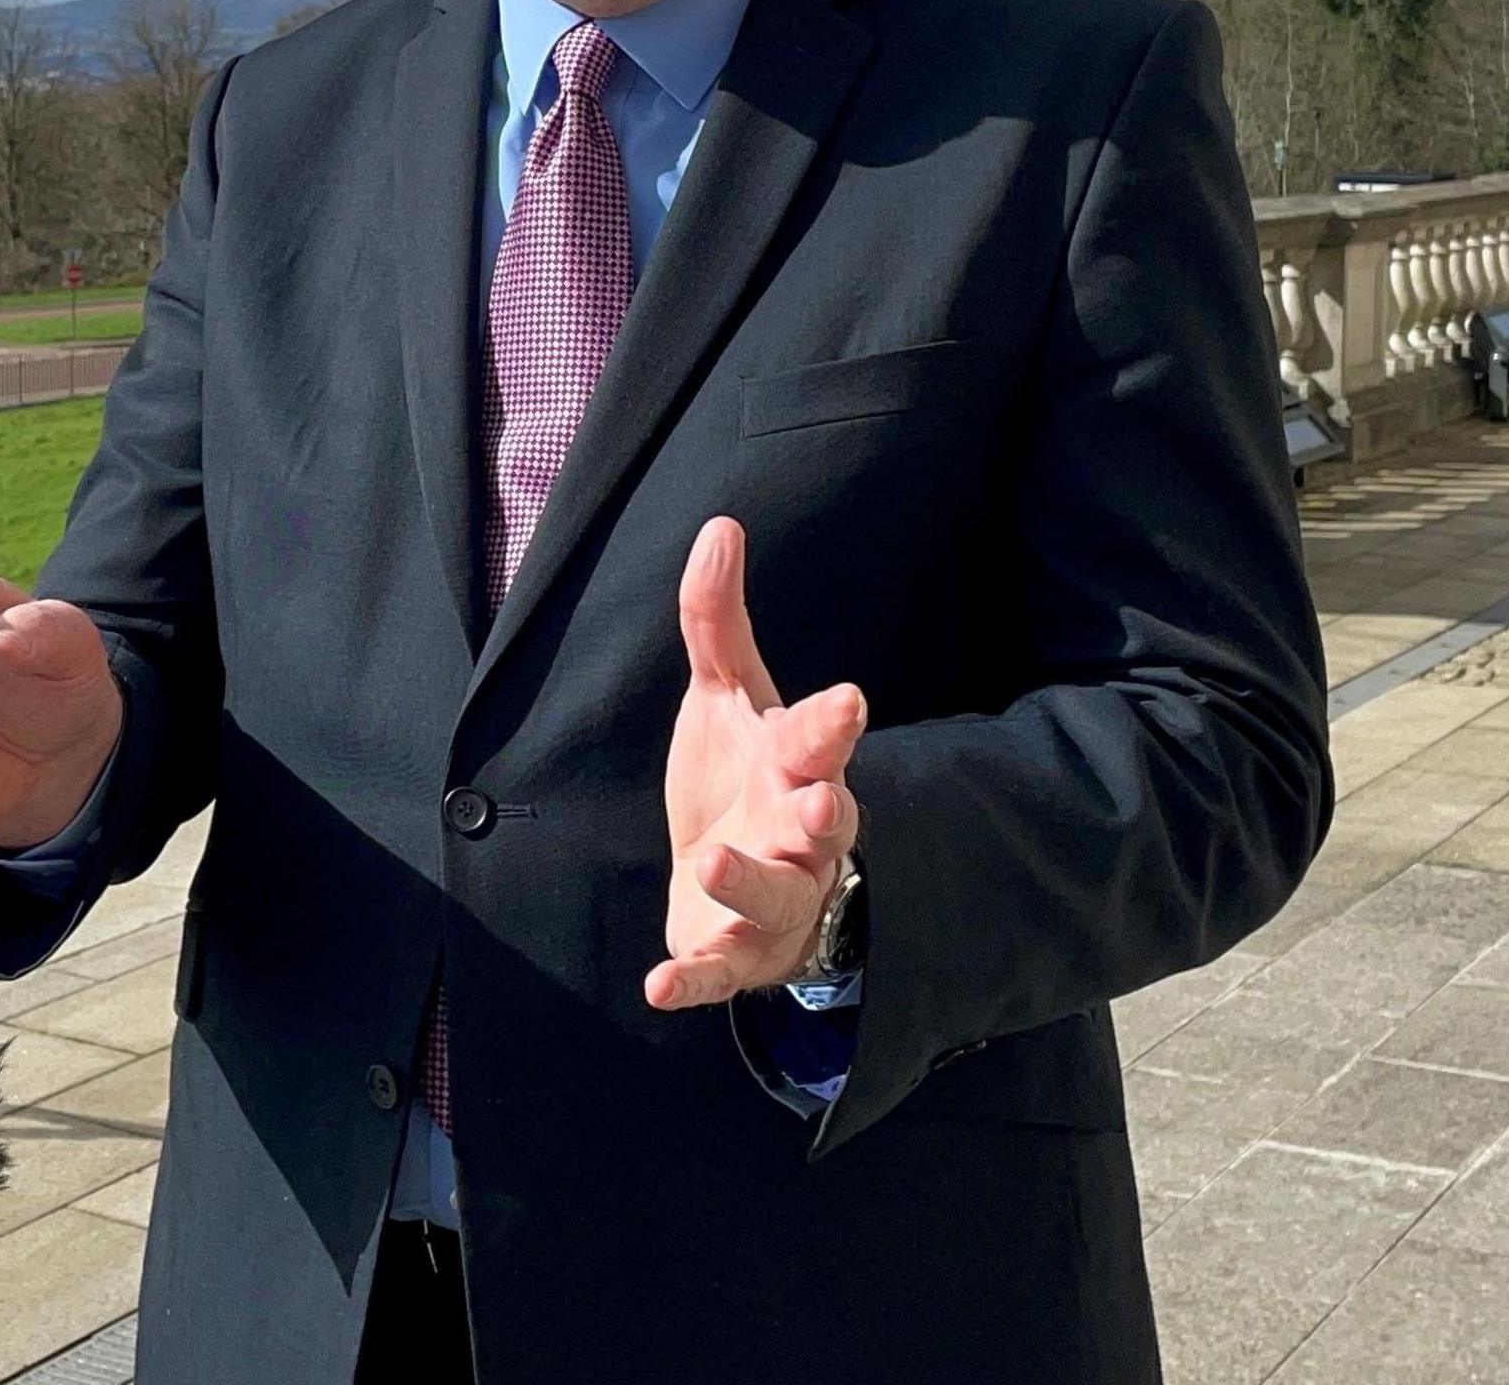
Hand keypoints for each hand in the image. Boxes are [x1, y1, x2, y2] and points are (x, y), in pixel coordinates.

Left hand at [643, 517, 865, 1011]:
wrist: (740, 882)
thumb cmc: (746, 780)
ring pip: (775, 896)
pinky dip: (694, 979)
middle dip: (822, 815)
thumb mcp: (726, 699)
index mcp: (798, 767)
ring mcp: (774, 901)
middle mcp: (799, 836)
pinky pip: (720, 971)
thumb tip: (720, 525)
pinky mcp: (735, 956)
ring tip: (714, 860)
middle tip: (819, 804)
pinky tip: (660, 983)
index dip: (833, 724)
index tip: (848, 699)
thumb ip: (717, 623)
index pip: (822, 740)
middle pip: (823, 825)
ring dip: (749, 881)